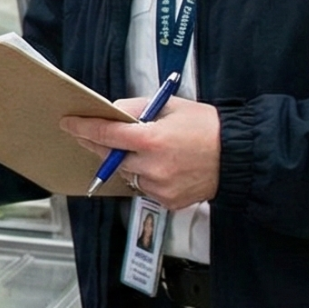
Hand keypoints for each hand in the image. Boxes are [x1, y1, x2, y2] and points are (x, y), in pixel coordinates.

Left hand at [62, 97, 219, 207]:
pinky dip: (144, 176)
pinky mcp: (167, 200)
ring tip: (145, 150)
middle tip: (95, 135)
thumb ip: (138, 108)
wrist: (238, 156)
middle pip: (110, 157)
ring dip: (126, 162)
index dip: (84, 128)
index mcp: (152, 139)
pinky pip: (144, 188)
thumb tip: (114, 112)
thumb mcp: (171, 106)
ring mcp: (159, 186)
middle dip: (101, 145)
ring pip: (126, 175)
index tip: (69, 124)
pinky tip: (160, 166)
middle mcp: (152, 166)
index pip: (106, 134)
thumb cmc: (208, 128)